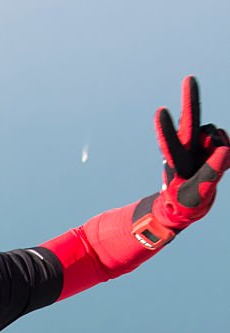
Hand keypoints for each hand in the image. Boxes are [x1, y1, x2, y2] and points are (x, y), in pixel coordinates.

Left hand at [153, 76, 229, 230]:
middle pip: (190, 120)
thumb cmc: (186, 201)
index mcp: (176, 160)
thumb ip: (211, 174)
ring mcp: (199, 143)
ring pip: (215, 134)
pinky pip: (224, 141)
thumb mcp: (196, 195)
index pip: (170, 143)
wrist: (189, 202)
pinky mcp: (211, 143)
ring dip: (218, 146)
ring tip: (210, 168)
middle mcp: (186, 146)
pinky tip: (217, 162)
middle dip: (190, 99)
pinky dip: (225, 152)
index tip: (160, 112)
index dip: (166, 129)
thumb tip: (224, 150)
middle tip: (189, 78)